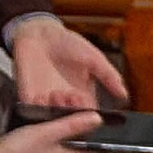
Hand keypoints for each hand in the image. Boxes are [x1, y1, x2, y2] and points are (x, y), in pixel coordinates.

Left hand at [9, 18, 124, 110]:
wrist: (39, 32)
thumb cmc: (68, 43)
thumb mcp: (93, 58)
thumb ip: (108, 76)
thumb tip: (124, 95)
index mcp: (83, 95)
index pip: (89, 114)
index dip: (90, 115)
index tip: (91, 108)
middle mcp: (66, 102)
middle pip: (71, 119)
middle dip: (73, 114)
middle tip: (74, 98)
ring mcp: (47, 100)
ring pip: (52, 117)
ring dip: (56, 111)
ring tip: (59, 94)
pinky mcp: (28, 95)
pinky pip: (31, 108)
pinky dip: (36, 107)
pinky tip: (41, 97)